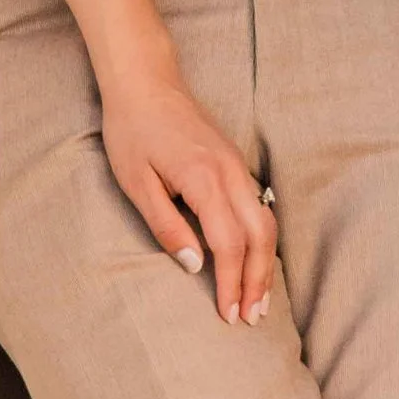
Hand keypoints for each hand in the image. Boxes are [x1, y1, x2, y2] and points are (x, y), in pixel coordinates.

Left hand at [99, 61, 278, 327]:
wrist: (145, 79)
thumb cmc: (132, 130)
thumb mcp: (137, 182)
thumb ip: (167, 226)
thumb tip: (194, 265)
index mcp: (204, 179)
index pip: (228, 244)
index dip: (231, 283)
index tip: (228, 315)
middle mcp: (230, 172)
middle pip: (260, 236)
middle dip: (259, 281)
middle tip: (252, 319)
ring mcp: (237, 165)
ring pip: (266, 221)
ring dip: (266, 263)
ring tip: (259, 300)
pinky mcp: (235, 162)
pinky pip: (260, 206)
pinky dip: (262, 240)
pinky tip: (254, 260)